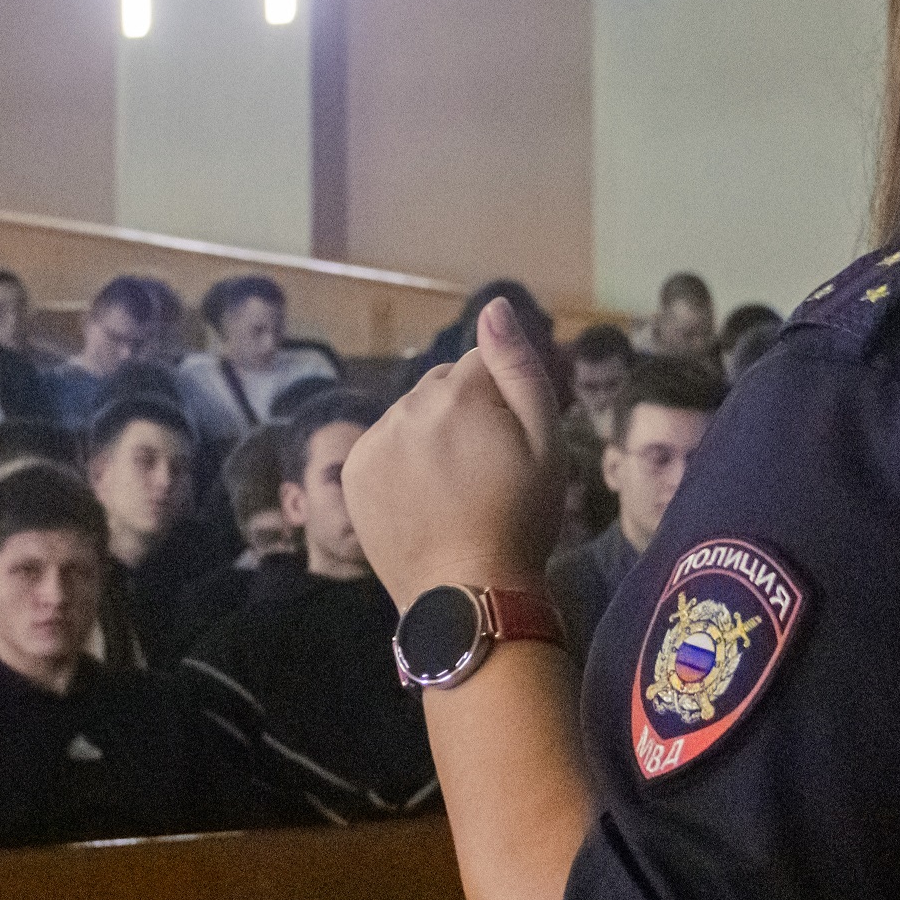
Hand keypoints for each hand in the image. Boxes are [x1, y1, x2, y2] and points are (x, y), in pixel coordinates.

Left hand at [345, 298, 563, 607]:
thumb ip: (519, 367)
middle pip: (443, 386)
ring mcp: (376, 438)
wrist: (468, 593)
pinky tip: (423, 496)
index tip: (510, 449)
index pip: (482, 364)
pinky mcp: (354, 470)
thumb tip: (494, 306)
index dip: (503, 404)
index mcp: (459, 392)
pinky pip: (383, 443)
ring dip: (431, 436)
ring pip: (412, 414)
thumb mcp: (545, 442)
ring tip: (453, 489)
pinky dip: (401, 460)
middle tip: (484, 472)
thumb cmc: (520, 518)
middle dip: (464, 413)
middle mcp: (408, 405)